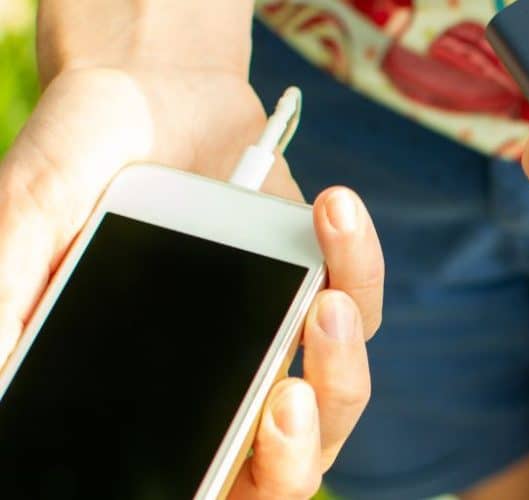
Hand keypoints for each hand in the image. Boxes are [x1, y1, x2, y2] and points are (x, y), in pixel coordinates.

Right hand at [1, 48, 382, 499]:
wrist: (146, 86)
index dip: (204, 487)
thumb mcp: (28, 222)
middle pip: (278, 467)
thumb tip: (4, 374)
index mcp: (151, 393)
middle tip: (286, 404)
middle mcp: (222, 381)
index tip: (208, 471)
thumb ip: (13, 295)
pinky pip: (363, 298)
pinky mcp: (325, 282)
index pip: (192, 475)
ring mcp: (279, 337)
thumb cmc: (79, 160)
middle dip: (291, 455)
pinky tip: (333, 210)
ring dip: (342, 362)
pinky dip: (357, 261)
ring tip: (326, 305)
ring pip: (338, 396)